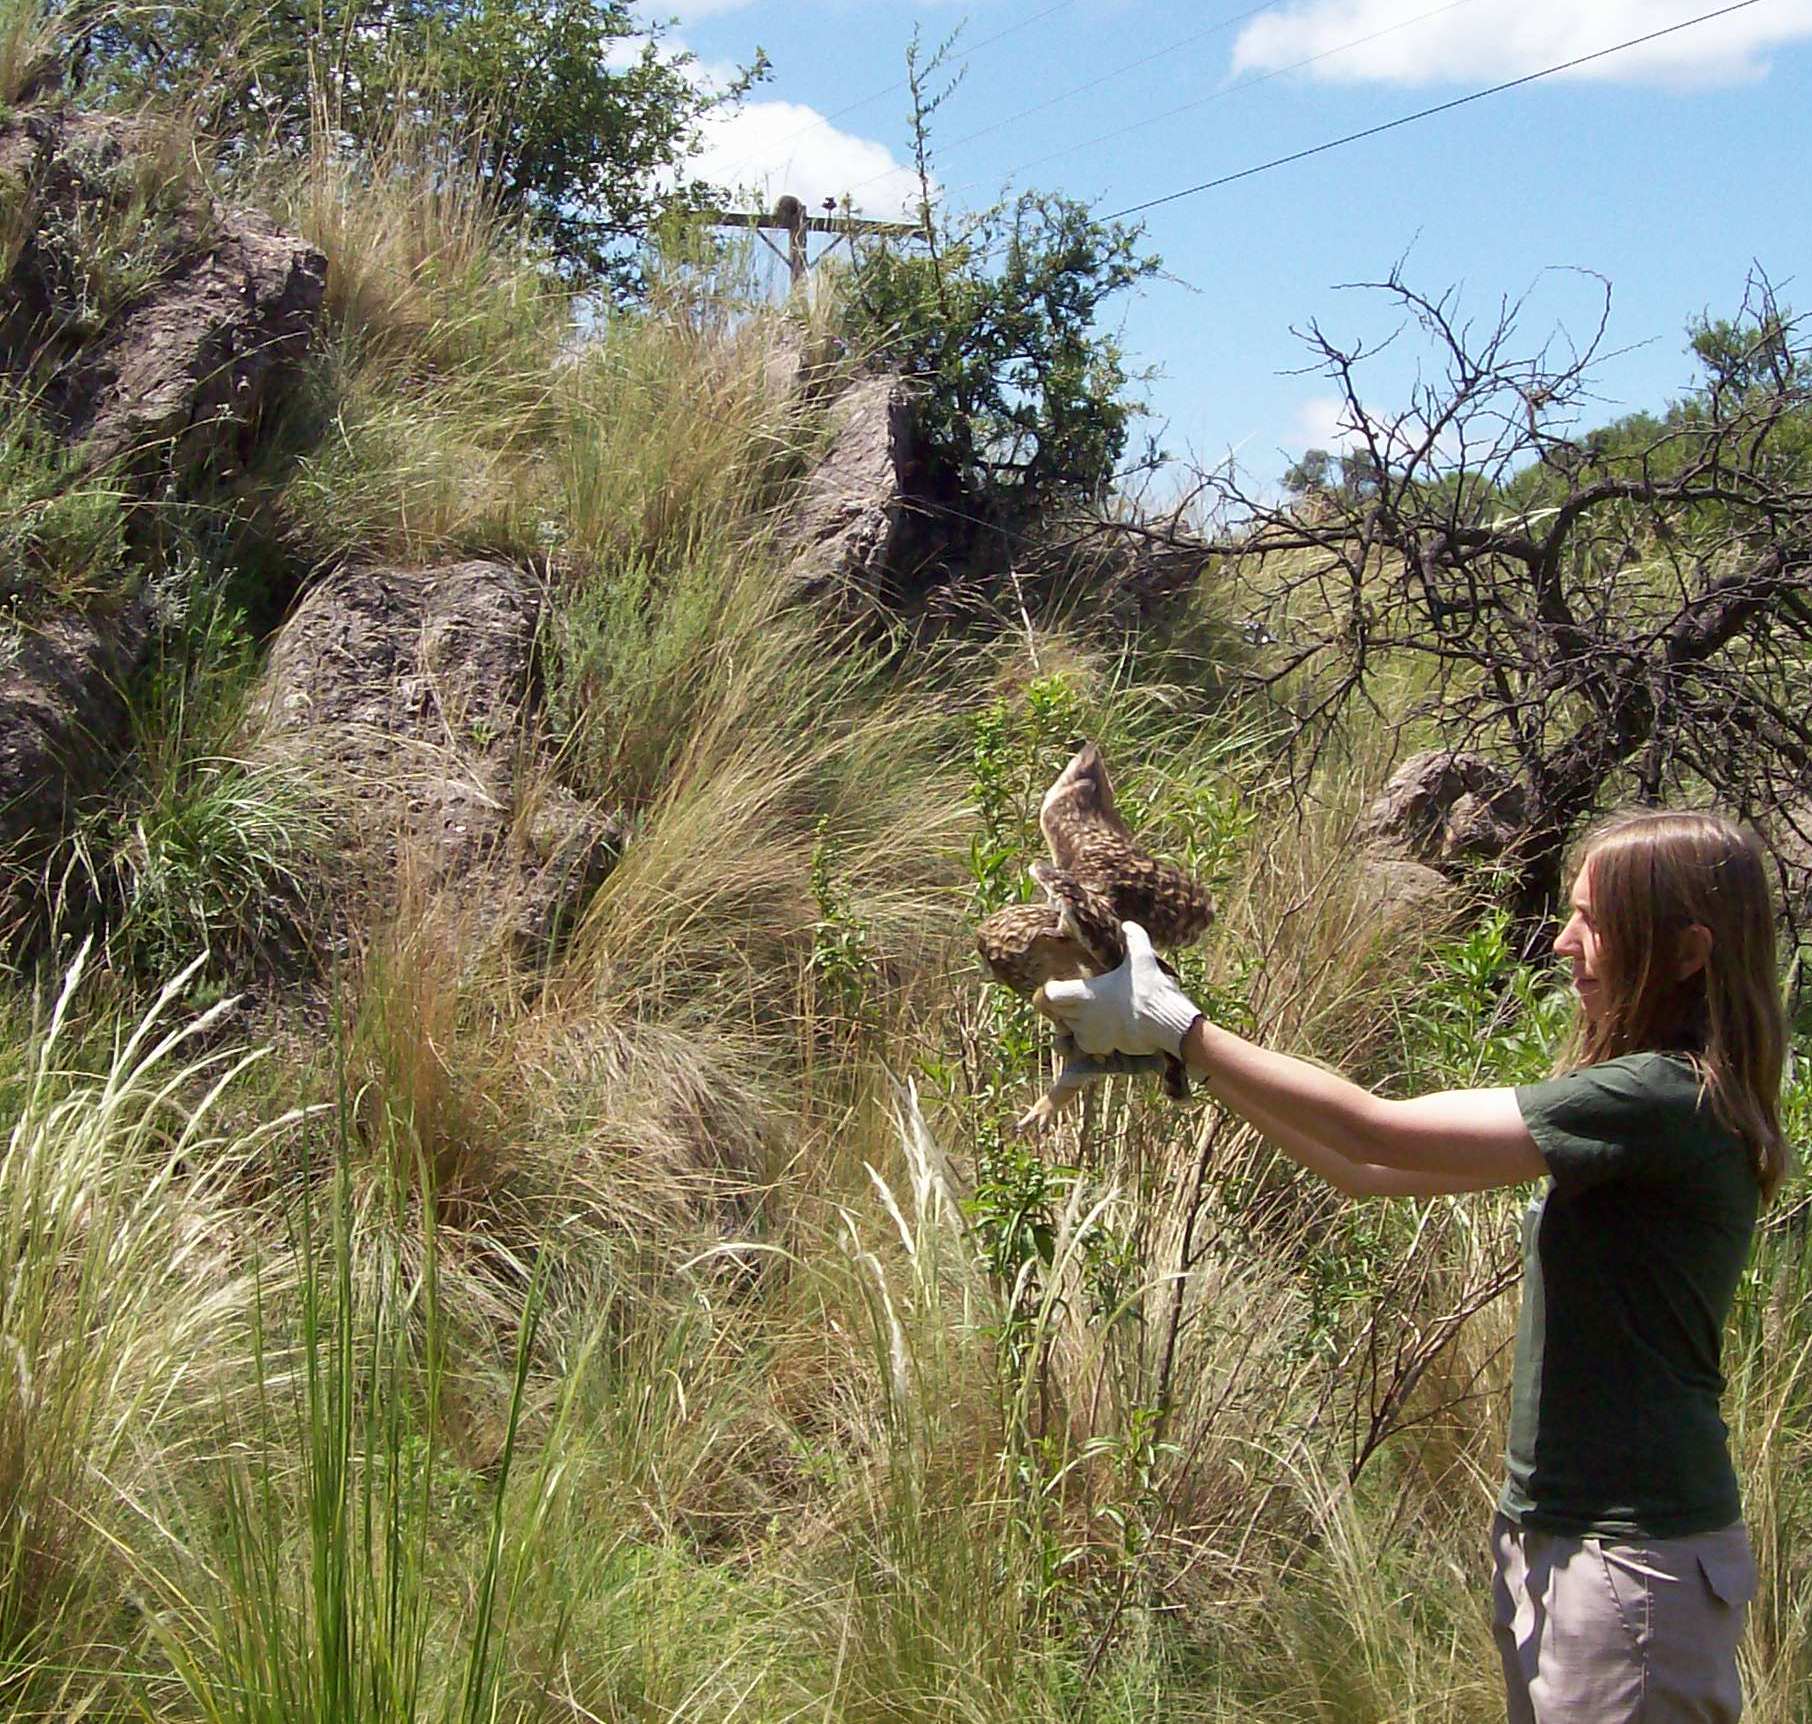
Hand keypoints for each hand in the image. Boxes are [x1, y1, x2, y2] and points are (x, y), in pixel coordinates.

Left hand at [1039, 921, 1201, 1058]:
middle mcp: (1084, 1015)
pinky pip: (1085, 1045)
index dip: (1052, 990)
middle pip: (1058, 1012)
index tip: (1061, 985)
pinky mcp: (1104, 1047)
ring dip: (1074, 1022)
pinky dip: (1087, 1039)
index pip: (1050, 995)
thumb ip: (1134, 938)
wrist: (1165, 1022)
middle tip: (1075, 997)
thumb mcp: (1142, 958)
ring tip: (1088, 1012)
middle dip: (1063, 1006)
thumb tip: (1127, 925)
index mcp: (1085, 993)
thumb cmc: (1150, 990)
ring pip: (1070, 1029)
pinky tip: (1100, 1029)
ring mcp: (1093, 1032)